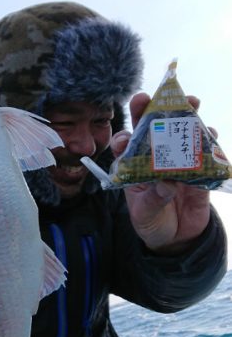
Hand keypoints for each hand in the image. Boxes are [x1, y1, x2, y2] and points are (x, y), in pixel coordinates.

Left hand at [110, 92, 210, 253]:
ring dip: (187, 117)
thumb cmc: (152, 223)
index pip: (126, 146)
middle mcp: (155, 159)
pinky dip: (209, 142)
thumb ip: (153, 200)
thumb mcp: (145, 216)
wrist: (176, 239)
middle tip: (158, 97)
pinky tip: (211, 134)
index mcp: (134, 168)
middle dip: (154, 110)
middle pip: (153, 130)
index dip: (125, 137)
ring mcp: (178, 162)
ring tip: (192, 103)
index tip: (126, 137)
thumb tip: (167, 184)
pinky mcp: (198, 170)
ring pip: (181, 134)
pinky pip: (205, 153)